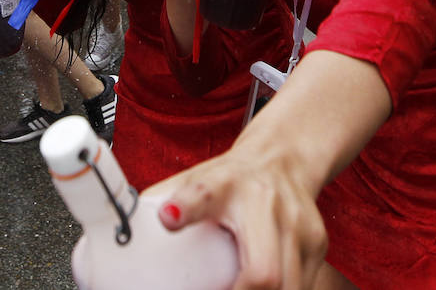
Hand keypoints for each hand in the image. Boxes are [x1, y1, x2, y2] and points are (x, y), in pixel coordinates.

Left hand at [148, 146, 328, 289]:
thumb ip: (160, 205)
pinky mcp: (318, 244)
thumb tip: (117, 240)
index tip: (169, 216)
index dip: (186, 207)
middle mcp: (267, 202)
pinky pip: (304, 286)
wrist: (283, 158)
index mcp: (225, 183)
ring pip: (291, 287)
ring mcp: (299, 225)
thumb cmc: (229, 178)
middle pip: (264, 270)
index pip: (205, 191)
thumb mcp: (194, 181)